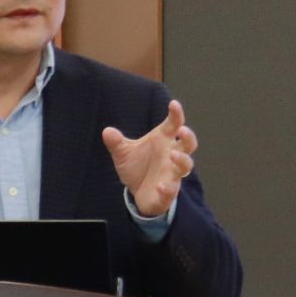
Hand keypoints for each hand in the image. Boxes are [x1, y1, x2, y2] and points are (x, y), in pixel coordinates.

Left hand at [102, 100, 197, 218]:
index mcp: (163, 141)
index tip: (173, 104)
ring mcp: (172, 174)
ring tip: (173, 155)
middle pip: (188, 144)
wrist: (137, 192)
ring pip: (186, 166)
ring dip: (182, 160)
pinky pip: (172, 190)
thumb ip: (116, 143)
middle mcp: (171, 155)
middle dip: (188, 137)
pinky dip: (168, 188)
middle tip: (182, 130)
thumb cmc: (136, 167)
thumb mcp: (123, 153)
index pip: (174, 124)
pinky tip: (160, 186)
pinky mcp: (168, 192)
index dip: (176, 114)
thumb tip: (107, 131)